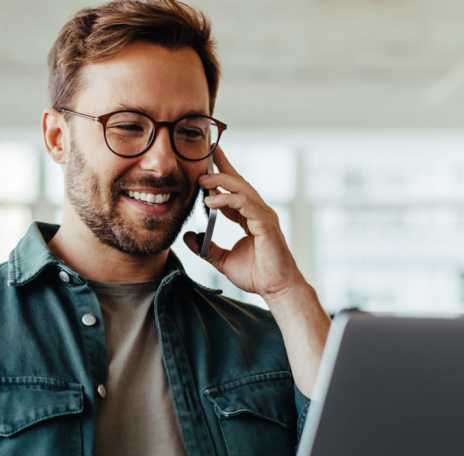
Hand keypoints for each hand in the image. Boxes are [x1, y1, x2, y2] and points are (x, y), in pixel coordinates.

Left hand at [183, 145, 304, 301]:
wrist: (275, 289)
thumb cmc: (257, 275)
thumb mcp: (222, 260)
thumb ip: (206, 248)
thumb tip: (188, 237)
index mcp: (249, 217)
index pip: (234, 191)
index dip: (221, 176)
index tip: (206, 163)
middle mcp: (258, 212)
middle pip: (239, 182)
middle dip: (222, 167)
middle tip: (204, 158)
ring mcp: (263, 216)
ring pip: (241, 189)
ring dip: (221, 182)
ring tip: (202, 181)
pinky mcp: (265, 223)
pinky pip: (245, 204)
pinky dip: (227, 200)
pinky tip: (211, 202)